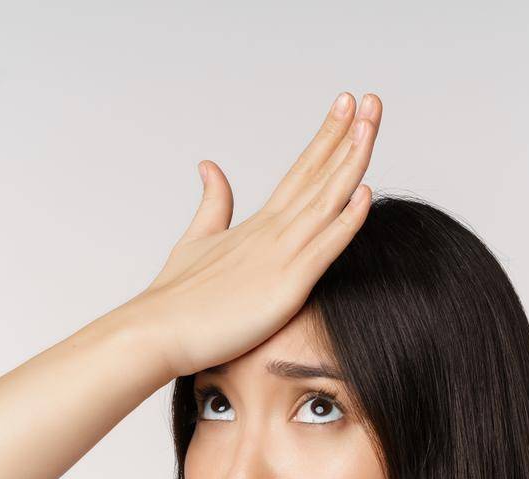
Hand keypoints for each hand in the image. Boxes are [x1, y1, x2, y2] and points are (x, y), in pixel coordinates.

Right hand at [116, 91, 382, 379]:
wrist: (157, 331)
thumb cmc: (176, 298)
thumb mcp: (197, 240)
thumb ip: (213, 203)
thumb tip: (210, 166)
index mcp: (260, 223)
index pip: (302, 170)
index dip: (327, 137)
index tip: (348, 105)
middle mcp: (273, 230)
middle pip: (319, 173)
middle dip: (347, 134)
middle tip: (371, 97)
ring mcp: (280, 254)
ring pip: (326, 200)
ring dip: (351, 161)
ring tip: (370, 122)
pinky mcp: (285, 285)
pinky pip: (323, 248)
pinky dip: (346, 221)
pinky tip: (366, 192)